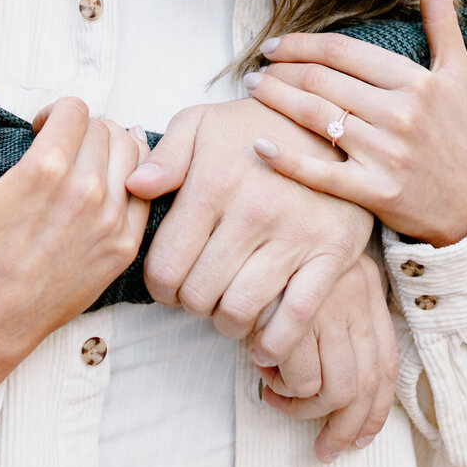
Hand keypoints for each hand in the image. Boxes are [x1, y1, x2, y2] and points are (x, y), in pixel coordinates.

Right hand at [0, 86, 148, 387]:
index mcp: (46, 170)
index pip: (75, 109)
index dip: (55, 113)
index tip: (42, 131)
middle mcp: (85, 192)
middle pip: (104, 127)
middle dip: (81, 130)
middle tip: (62, 148)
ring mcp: (110, 221)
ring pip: (131, 153)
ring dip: (110, 148)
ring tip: (87, 162)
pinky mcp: (124, 247)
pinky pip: (147, 192)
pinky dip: (135, 178)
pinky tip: (113, 181)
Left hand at [125, 97, 372, 362]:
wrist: (327, 125)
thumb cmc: (251, 129)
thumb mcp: (200, 124)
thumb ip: (164, 157)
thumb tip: (134, 187)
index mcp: (214, 183)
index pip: (166, 266)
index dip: (158, 286)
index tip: (166, 283)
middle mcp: (253, 212)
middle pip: (199, 295)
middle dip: (189, 303)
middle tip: (196, 294)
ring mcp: (295, 236)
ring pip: (241, 312)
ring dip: (225, 323)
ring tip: (225, 308)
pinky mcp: (332, 254)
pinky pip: (296, 318)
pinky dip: (274, 343)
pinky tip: (261, 341)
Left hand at [247, 0, 466, 246]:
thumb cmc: (454, 131)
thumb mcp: (456, 74)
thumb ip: (441, 18)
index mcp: (416, 82)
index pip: (342, 52)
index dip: (300, 44)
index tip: (273, 45)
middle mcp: (402, 115)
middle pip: (322, 82)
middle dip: (282, 70)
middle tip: (256, 68)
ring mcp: (388, 155)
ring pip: (315, 119)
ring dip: (275, 100)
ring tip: (253, 90)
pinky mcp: (376, 193)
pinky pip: (321, 173)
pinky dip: (286, 159)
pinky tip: (259, 145)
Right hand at [253, 255, 400, 463]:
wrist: (257, 189)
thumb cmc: (275, 235)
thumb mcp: (313, 268)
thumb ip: (329, 308)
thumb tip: (334, 378)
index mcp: (367, 285)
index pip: (386, 363)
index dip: (375, 411)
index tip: (359, 438)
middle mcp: (357, 294)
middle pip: (366, 385)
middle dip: (344, 428)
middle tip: (324, 449)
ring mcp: (329, 302)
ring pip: (334, 388)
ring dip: (303, 407)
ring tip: (276, 396)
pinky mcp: (297, 311)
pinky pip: (300, 375)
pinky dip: (282, 386)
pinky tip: (262, 372)